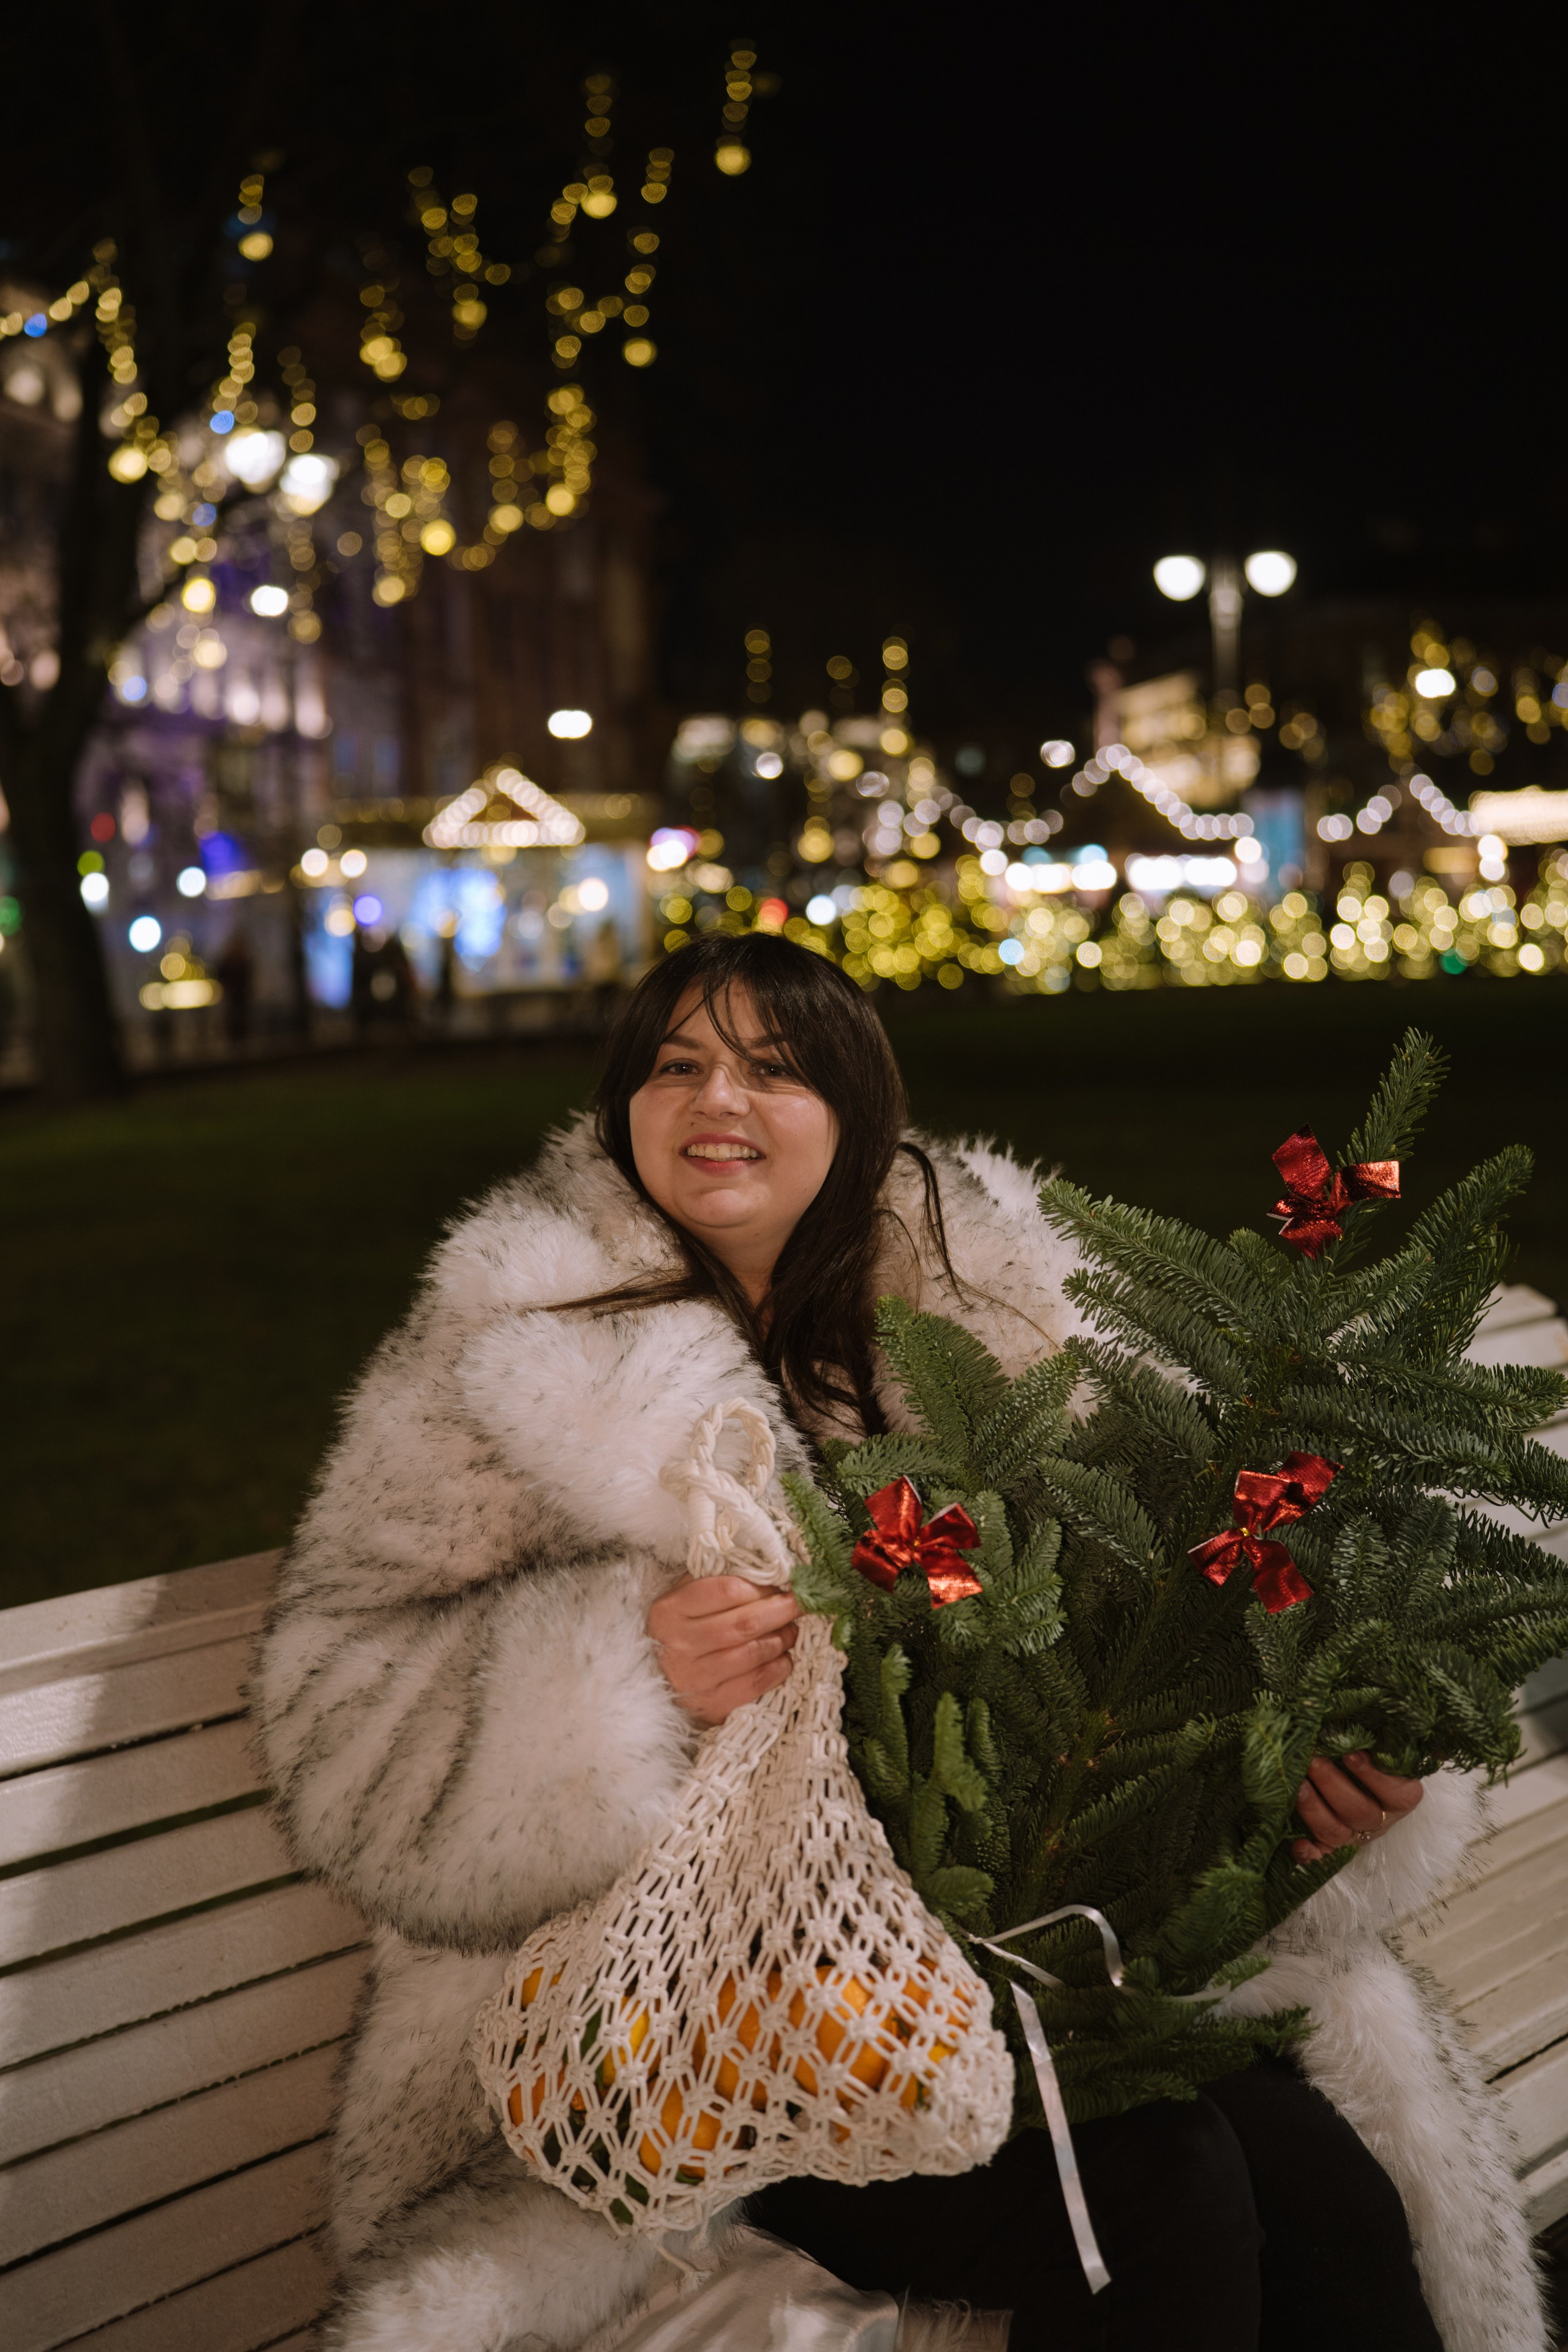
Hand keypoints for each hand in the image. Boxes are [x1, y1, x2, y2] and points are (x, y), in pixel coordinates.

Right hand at [648, 1575, 800, 1725]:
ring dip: (781, 1640)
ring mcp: (693, 1679)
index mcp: (670, 1611)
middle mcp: (679, 1645)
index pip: (727, 1590)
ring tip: (791, 1631)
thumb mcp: (683, 1598)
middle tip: (800, 1604)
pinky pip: (754, 1685)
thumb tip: (765, 1570)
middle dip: (780, 1611)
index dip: (762, 1587)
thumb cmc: (679, 1631)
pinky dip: (776, 1670)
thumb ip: (715, 1579)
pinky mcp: (710, 1706)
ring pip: (752, 1654)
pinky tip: (782, 1659)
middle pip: (744, 1623)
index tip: (780, 1584)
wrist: (656, 1681)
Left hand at [1293, 1751, 1423, 1863]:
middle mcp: (1379, 1819)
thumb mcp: (1395, 1748)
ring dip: (1315, 1811)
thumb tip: (1441, 1747)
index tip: (1351, 1754)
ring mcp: (1354, 1834)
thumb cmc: (1377, 1754)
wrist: (1357, 1770)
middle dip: (1333, 1786)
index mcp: (1401, 1797)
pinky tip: (1297, 1845)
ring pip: (1337, 1832)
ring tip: (1297, 1786)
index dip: (1373, 1776)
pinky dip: (1309, 1855)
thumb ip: (1411, 1745)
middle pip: (1359, 1812)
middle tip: (1312, 1760)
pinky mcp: (1331, 1844)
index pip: (1395, 1794)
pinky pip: (1322, 1856)